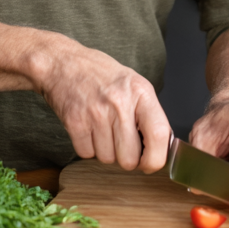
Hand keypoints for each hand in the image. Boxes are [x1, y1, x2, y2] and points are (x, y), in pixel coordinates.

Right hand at [32, 35, 171, 171]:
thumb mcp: (136, 86)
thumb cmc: (103, 76)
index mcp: (141, 93)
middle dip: (126, 157)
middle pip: (130, 158)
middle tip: (121, 140)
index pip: (159, 135)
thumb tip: (163, 148)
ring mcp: (96, 112)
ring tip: (102, 128)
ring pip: (107, 159)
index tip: (150, 163)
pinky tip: (88, 128)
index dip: (156, 159)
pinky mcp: (75, 121)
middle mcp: (120, 103)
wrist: (65, 64)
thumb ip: (151, 114)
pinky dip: (87, 147)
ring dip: (105, 151)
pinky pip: (86, 154)